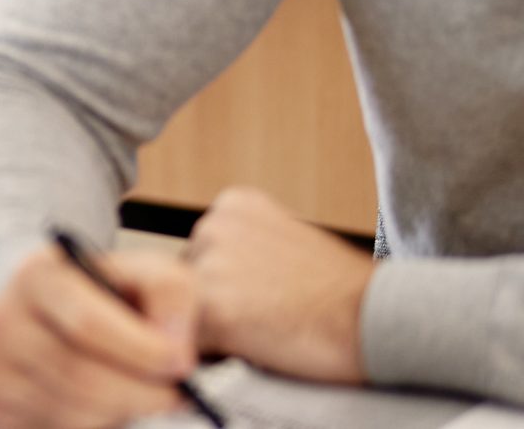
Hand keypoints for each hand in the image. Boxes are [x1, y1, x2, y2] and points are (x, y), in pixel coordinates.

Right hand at [0, 244, 201, 428]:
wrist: (65, 317)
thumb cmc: (112, 298)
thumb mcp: (148, 274)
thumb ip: (171, 293)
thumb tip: (172, 347)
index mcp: (36, 275)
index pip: (86, 324)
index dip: (141, 351)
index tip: (181, 365)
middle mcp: (1, 319)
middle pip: (80, 377)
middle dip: (141, 393)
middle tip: (178, 395)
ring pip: (73, 412)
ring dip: (121, 412)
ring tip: (136, 393)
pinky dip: (94, 428)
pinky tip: (103, 407)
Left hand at [186, 187, 373, 385]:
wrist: (380, 319)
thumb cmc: (347, 293)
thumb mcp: (290, 245)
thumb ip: (247, 252)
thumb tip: (220, 281)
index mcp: (234, 205)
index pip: (200, 253)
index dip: (224, 287)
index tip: (257, 301)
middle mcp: (214, 225)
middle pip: (185, 279)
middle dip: (211, 305)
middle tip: (262, 324)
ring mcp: (210, 265)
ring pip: (182, 311)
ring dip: (209, 331)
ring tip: (263, 337)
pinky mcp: (212, 308)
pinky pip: (189, 341)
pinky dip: (213, 356)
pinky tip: (254, 352)